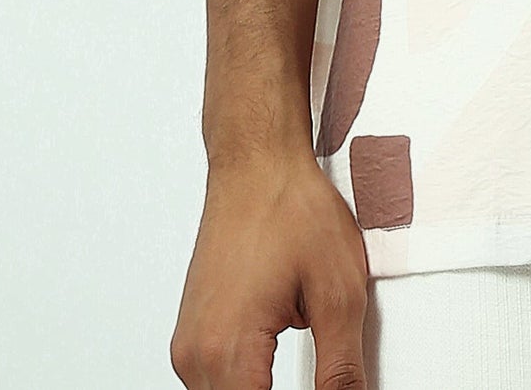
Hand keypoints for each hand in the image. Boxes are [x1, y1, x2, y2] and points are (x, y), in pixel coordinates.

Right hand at [169, 147, 369, 389]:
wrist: (257, 162)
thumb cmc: (292, 208)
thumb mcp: (338, 293)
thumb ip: (342, 369)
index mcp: (228, 351)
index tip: (326, 388)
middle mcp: (195, 356)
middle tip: (324, 378)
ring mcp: (188, 346)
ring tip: (306, 366)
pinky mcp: (192, 335)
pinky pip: (214, 382)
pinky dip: (246, 382)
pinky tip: (276, 361)